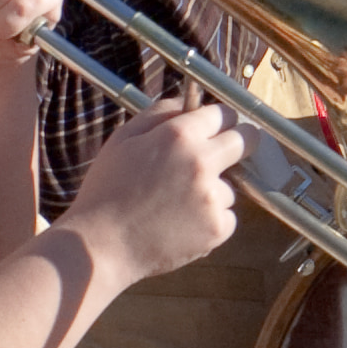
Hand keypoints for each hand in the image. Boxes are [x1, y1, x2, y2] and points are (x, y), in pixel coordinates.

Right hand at [57, 99, 241, 285]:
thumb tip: (187, 102)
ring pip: (230, 186)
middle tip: (227, 153)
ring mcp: (212, 197)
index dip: (224, 119)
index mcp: (178, 137)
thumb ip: (158, 114)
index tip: (223, 126)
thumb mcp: (122, 140)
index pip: (224, 114)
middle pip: (246, 141)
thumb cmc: (106, 191)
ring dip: (213, 191)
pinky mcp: (219, 227)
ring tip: (175, 204)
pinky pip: (226, 216)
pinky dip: (210, 220)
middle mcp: (201, 163)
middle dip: (241, 143)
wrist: (100, 246)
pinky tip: (180, 224)